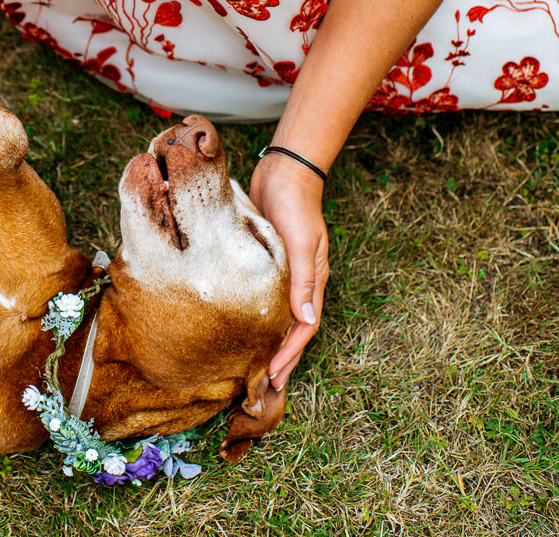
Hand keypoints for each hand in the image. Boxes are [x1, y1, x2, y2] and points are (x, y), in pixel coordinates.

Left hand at [250, 152, 329, 389]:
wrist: (285, 172)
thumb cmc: (295, 206)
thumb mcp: (301, 244)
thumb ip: (303, 282)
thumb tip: (306, 321)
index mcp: (314, 282)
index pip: (302, 330)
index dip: (289, 356)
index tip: (273, 378)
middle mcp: (300, 283)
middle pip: (291, 330)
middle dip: (280, 358)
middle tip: (263, 386)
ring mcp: (284, 274)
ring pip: (277, 317)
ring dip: (269, 342)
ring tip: (253, 366)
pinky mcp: (267, 263)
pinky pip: (265, 299)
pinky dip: (258, 318)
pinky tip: (244, 328)